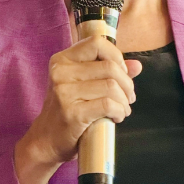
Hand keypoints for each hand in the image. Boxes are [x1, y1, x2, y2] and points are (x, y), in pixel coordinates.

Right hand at [22, 36, 141, 167]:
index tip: (122, 73)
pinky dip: (120, 111)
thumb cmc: (68, 110)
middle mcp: (61, 72)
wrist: (46, 140)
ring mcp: (64, 92)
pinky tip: (117, 117)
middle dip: (127, 84)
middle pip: (109, 67)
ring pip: (111, 87)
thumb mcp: (83, 85)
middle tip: (128, 97)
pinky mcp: (72, 113)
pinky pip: (108, 105)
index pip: (97, 43)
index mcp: (62, 60)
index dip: (116, 56)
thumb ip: (109, 72)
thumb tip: (137, 65)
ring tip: (123, 109)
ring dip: (124, 101)